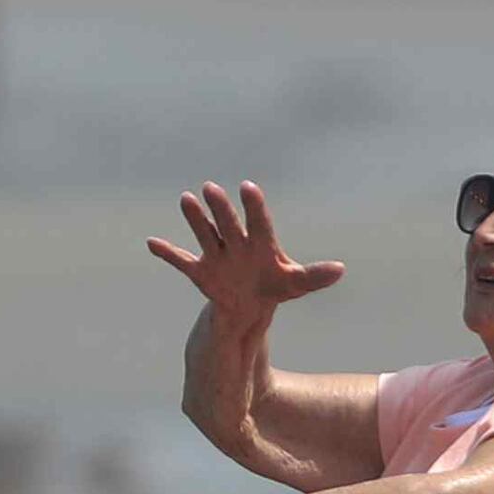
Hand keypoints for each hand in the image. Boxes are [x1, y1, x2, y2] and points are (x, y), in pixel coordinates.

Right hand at [146, 182, 343, 321]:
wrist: (250, 305)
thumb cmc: (275, 286)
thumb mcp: (296, 283)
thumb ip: (315, 276)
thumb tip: (341, 270)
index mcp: (261, 242)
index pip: (258, 221)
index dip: (254, 206)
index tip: (248, 188)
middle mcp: (236, 242)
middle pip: (228, 223)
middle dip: (220, 208)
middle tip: (210, 188)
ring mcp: (217, 255)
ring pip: (205, 233)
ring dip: (195, 219)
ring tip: (185, 199)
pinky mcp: (201, 271)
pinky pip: (182, 260)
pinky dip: (168, 253)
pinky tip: (152, 243)